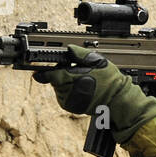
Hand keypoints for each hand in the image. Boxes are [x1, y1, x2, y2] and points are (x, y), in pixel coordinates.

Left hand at [33, 45, 155, 141]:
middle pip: (54, 80)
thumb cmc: (110, 82)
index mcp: (71, 79)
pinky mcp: (71, 107)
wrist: (118, 101)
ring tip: (80, 80)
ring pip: (58, 88)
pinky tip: (80, 88)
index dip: (44, 72)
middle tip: (74, 71)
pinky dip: (68, 91)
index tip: (37, 71)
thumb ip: (81, 54)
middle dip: (60, 75)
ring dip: (64, 83)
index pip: (50, 75)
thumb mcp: (98, 61)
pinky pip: (63, 96)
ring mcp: (68, 101)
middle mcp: (67, 92)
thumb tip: (68, 48)